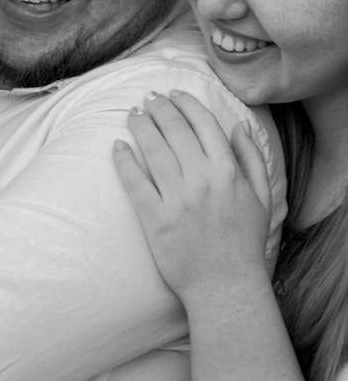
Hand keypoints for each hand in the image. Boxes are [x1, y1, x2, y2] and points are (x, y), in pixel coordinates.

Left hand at [112, 90, 271, 303]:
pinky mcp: (154, 219)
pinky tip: (117, 146)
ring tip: (133, 114)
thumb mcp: (262, 198)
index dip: (186, 103)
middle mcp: (201, 180)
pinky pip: (134, 182)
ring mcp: (176, 200)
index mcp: (228, 172)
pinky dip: (124, 160)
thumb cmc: (244, 243)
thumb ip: (252, 158)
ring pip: (153, 150)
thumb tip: (238, 125)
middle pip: (174, 130)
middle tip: (148, 98)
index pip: (203, 123)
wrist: (225, 287)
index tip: (174, 94)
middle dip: (159, 108)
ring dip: (140, 126)